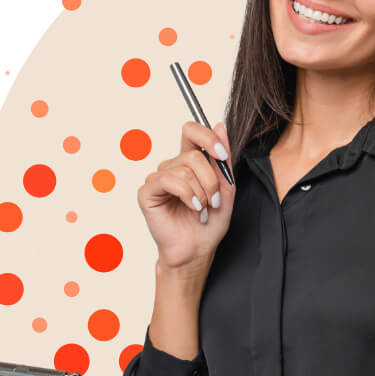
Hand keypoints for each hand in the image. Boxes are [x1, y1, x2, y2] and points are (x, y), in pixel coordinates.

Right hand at [137, 120, 236, 272]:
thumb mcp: (226, 188)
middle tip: (214, 201)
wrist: (198, 250)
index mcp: (190, 163)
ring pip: (185, 170)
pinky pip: (170, 181)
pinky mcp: (147, 192)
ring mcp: (158, 179)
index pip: (192, 131)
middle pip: (194, 155)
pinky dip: (188, 196)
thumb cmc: (210, 224)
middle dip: (211, 181)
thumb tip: (220, 125)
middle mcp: (172, 167)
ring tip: (203, 210)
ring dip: (201, 194)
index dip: (208, 137)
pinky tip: (193, 209)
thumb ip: (222, 159)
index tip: (222, 154)